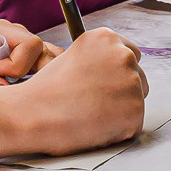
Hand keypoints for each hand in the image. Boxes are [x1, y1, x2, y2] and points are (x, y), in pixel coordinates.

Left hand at [0, 19, 54, 88]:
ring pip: (47, 59)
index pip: (30, 44)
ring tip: (17, 87)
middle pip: (46, 52)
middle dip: (35, 74)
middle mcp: (15, 35)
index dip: (19, 64)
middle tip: (11, 85)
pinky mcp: (21, 56)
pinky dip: (36, 78)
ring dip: (37, 76)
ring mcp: (20, 45)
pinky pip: (39, 65)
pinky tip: (20, 88)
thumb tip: (4, 94)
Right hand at [0, 28, 146, 155]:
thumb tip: (111, 73)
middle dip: (121, 92)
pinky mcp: (135, 111)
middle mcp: (123, 55)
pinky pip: (133, 125)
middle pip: (138, 78)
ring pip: (136, 102)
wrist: (33, 113)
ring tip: (90, 116)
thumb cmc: (45, 92)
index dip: (116, 74)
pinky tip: (95, 127)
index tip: (105, 85)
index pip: (130, 55)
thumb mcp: (70, 57)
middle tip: (94, 105)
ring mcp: (132, 83)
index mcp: (106, 38)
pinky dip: (118, 131)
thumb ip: (96, 59)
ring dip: (119, 112)